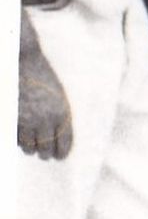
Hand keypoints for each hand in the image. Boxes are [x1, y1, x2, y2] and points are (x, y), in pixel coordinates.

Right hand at [18, 33, 72, 158]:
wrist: (23, 61)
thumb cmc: (41, 77)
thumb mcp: (57, 96)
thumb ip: (58, 116)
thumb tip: (56, 137)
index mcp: (61, 114)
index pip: (64, 143)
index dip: (61, 153)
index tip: (58, 157)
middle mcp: (45, 120)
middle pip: (46, 150)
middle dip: (44, 154)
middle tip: (43, 154)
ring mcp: (27, 120)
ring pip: (29, 148)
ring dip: (30, 149)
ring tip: (32, 147)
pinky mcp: (12, 119)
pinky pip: (16, 139)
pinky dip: (18, 141)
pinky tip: (21, 137)